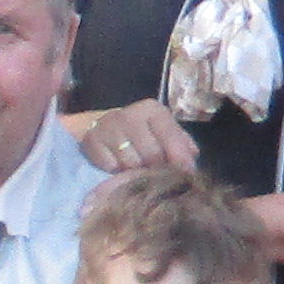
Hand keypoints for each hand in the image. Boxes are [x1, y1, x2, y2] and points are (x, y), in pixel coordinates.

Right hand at [72, 98, 196, 176]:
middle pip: (151, 154)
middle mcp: (129, 114)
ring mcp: (108, 126)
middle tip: (157, 173)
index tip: (187, 174)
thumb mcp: (164, 131)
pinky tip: (118, 164)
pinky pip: (110, 166)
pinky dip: (116, 170)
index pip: (170, 136)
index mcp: (152, 109)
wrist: (104, 127)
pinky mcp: (91, 141)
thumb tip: (192, 159)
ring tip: (136, 167)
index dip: (180, 158)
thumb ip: (181, 143)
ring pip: (130, 163)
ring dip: (135, 170)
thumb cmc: (142, 132)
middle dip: (156, 167)